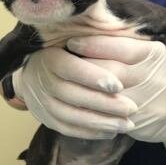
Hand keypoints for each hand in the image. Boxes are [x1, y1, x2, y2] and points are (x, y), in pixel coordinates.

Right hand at [13, 46, 137, 139]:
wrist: (34, 72)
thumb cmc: (65, 51)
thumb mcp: (72, 39)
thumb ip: (93, 40)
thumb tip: (118, 31)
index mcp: (49, 57)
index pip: (69, 68)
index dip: (93, 77)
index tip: (118, 85)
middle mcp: (41, 80)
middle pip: (71, 94)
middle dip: (103, 103)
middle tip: (131, 107)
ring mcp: (41, 102)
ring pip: (69, 116)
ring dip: (99, 122)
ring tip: (127, 124)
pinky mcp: (45, 118)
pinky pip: (67, 129)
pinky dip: (89, 132)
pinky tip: (111, 131)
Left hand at [67, 36, 165, 163]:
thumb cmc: (156, 74)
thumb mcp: (149, 51)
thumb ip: (127, 33)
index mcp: (154, 54)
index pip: (121, 47)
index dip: (93, 45)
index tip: (71, 43)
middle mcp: (153, 76)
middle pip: (110, 72)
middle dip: (82, 67)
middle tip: (58, 61)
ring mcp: (146, 101)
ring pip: (105, 95)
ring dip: (80, 88)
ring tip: (60, 80)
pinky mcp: (137, 121)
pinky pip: (105, 114)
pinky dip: (86, 108)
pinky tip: (69, 100)